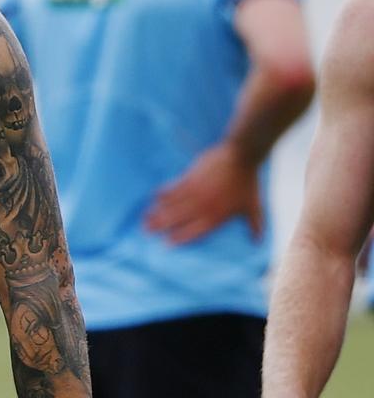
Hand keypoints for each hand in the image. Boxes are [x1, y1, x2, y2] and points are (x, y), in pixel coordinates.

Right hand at [145, 142, 263, 244]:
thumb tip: (257, 242)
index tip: (165, 244)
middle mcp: (201, 207)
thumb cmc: (248, 183)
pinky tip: (154, 196)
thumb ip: (255, 225)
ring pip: (170, 205)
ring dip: (157, 212)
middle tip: (146, 232)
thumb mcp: (253, 206)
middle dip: (160, 226)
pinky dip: (162, 193)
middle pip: (176, 220)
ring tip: (145, 218)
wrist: (239, 157)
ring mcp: (193, 192)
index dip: (178, 238)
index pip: (193, 231)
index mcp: (216, 216)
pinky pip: (172, 188)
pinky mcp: (188, 178)